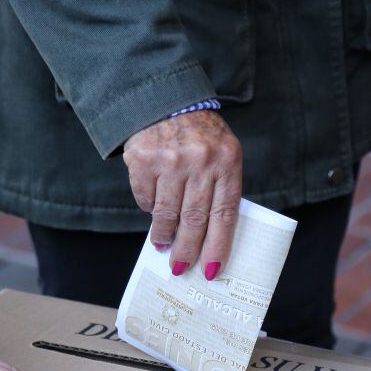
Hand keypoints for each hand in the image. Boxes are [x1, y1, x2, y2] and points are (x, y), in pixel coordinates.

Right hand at [123, 110, 242, 280]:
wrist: (168, 99)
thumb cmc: (201, 135)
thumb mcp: (223, 155)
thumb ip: (219, 189)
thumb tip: (207, 238)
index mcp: (227, 163)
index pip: (224, 215)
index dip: (217, 247)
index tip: (210, 270)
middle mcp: (200, 161)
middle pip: (194, 220)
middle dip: (186, 250)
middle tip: (180, 267)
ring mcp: (171, 160)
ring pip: (166, 214)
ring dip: (163, 235)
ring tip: (162, 243)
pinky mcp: (144, 158)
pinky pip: (145, 198)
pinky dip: (149, 207)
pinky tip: (153, 206)